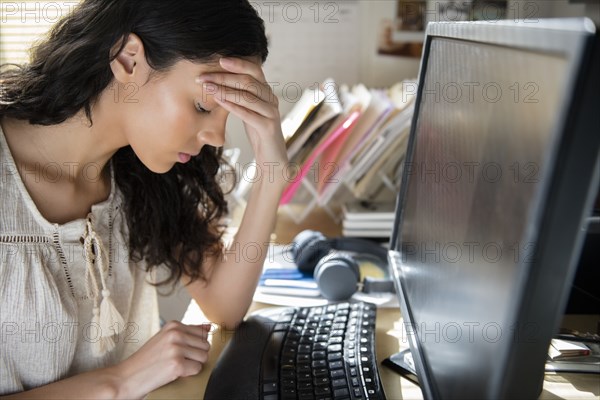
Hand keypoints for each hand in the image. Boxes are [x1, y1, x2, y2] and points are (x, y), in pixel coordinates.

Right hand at [111, 321, 211, 398]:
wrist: (127, 376)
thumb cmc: (146, 359)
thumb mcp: (166, 338)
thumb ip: (187, 332)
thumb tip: (209, 327)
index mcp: (174, 325)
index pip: (203, 333)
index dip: (194, 346)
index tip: (181, 350)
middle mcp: (176, 334)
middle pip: (205, 345)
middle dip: (195, 355)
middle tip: (177, 359)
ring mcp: (176, 348)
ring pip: (204, 357)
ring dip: (192, 364)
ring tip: (175, 365)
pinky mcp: (177, 364)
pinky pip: (197, 369)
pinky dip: (188, 374)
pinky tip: (174, 372)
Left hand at [198, 58, 287, 175]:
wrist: (272, 157)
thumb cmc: (258, 131)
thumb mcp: (248, 109)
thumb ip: (240, 95)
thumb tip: (218, 81)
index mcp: (266, 91)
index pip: (254, 70)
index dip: (238, 63)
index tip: (218, 59)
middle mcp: (271, 98)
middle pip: (248, 81)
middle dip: (223, 77)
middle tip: (203, 77)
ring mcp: (272, 112)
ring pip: (248, 96)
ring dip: (225, 90)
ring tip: (207, 88)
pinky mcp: (269, 127)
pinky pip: (249, 114)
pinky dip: (233, 106)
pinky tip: (219, 102)